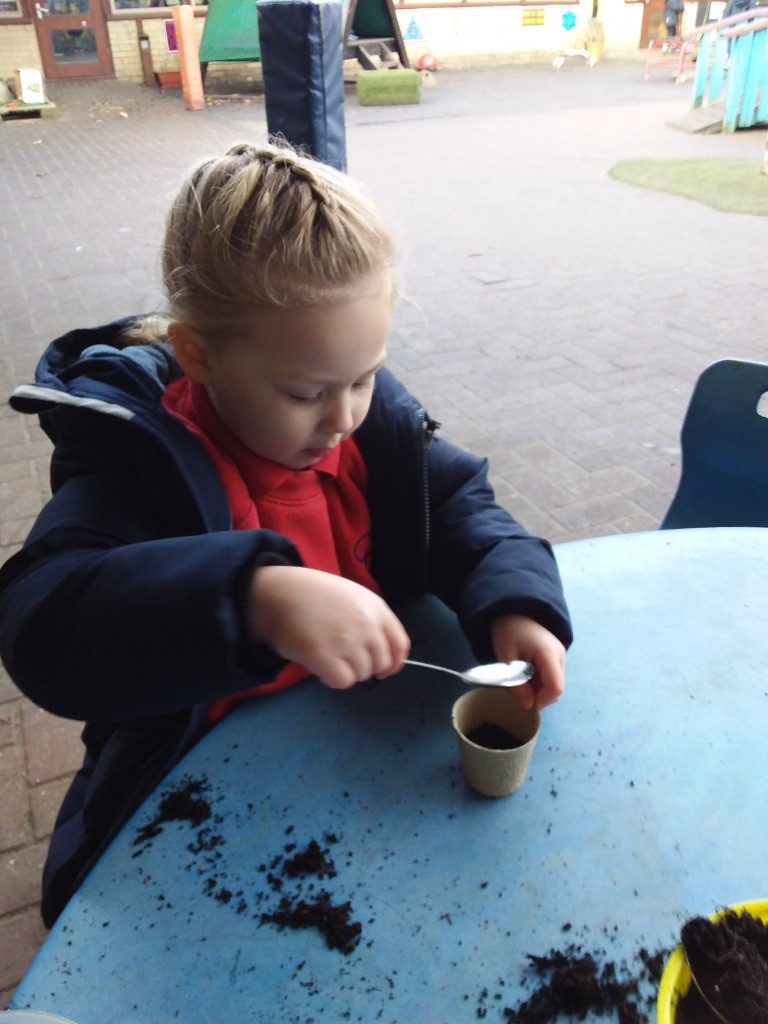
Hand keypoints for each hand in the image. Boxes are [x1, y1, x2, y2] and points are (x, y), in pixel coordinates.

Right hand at [248, 566, 409, 689]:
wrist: (276, 593)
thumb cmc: (311, 595)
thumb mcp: (351, 596)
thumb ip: (369, 620)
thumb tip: (381, 656)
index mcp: (375, 607)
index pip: (399, 645)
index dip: (393, 662)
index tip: (383, 670)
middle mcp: (366, 624)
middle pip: (381, 663)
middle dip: (364, 666)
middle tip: (341, 658)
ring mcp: (346, 640)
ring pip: (361, 674)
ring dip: (345, 671)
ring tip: (325, 654)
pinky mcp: (324, 656)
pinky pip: (342, 681)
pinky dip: (330, 678)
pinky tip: (318, 663)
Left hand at [490, 614, 565, 709]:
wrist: (514, 611)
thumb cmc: (508, 631)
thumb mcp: (506, 657)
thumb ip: (515, 682)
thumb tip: (528, 706)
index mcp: (548, 653)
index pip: (555, 687)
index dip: (542, 700)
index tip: (524, 703)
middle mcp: (560, 656)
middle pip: (557, 689)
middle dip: (539, 696)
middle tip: (518, 691)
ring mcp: (561, 656)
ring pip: (554, 685)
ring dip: (538, 690)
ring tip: (520, 681)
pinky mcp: (557, 658)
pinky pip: (552, 677)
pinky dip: (539, 682)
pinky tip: (525, 675)